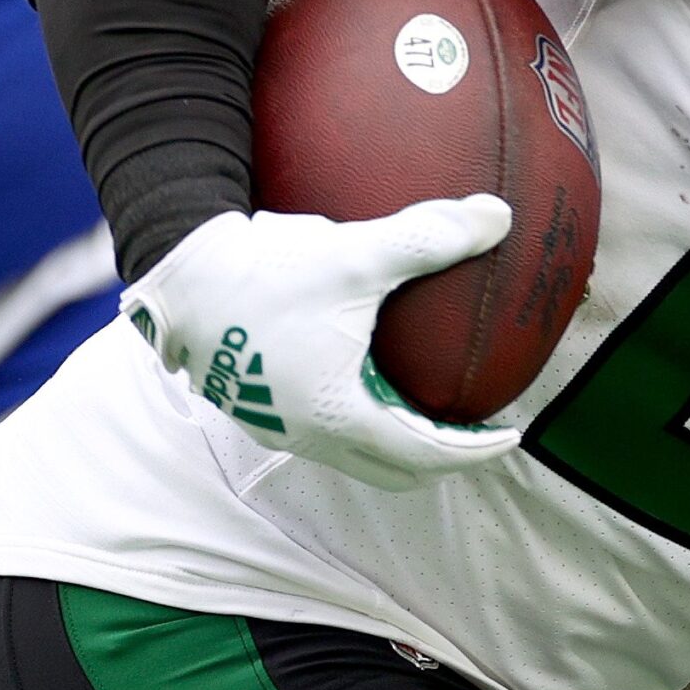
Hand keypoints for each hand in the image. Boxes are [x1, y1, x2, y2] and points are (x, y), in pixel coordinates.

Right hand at [120, 198, 520, 489]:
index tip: (509, 437)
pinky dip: (363, 423)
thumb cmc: (267, 272)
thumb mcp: (356, 254)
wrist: (180, 277)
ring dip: (398, 444)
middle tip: (478, 433)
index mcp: (338, 415)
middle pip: (391, 472)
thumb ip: (431, 237)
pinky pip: (325, 432)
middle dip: (441, 460)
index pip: (424, 455)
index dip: (474, 451)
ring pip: (354, 456)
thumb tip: (500, 217)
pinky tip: (371, 376)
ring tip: (431, 410)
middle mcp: (306, 435)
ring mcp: (277, 425)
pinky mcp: (257, 406)